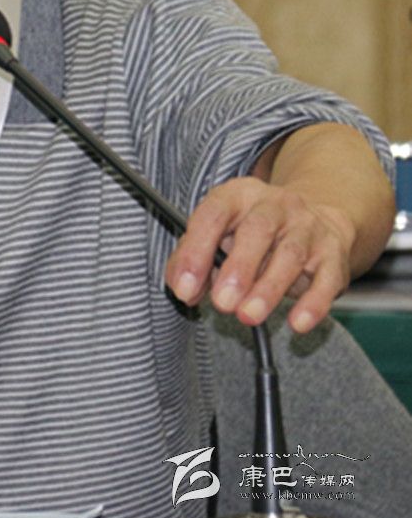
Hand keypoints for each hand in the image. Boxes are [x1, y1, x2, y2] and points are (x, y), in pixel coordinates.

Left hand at [164, 175, 355, 332]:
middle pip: (257, 230)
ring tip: (248, 316)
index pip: (214, 214)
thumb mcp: (219, 235)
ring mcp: (307, 226)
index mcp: (238, 194)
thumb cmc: (253, 233)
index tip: (185, 287)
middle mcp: (274, 204)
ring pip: (290, 255)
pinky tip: (297, 323)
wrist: (316, 221)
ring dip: (269, 289)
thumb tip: (183, 289)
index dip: (197, 250)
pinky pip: (326, 279)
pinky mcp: (333, 253)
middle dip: (238, 268)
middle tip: (222, 303)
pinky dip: (313, 303)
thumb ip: (193, 259)